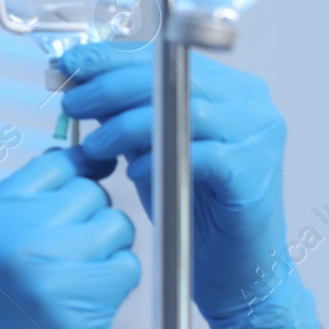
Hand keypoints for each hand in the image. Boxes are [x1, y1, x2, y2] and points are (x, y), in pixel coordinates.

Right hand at [0, 147, 140, 328]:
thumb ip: (11, 219)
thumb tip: (65, 181)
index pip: (54, 163)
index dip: (77, 176)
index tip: (83, 196)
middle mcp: (16, 234)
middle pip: (90, 193)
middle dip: (93, 219)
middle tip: (78, 255)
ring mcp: (49, 270)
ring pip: (116, 226)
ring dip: (110, 249)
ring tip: (84, 280)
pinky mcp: (78, 309)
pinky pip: (127, 269)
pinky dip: (119, 283)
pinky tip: (93, 304)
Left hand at [59, 42, 318, 328]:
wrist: (236, 272)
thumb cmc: (196, 211)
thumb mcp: (152, 151)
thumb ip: (127, 116)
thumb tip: (82, 86)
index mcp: (230, 89)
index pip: (166, 57)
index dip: (113, 57)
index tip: (70, 62)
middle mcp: (250, 104)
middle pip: (173, 76)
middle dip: (111, 85)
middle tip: (73, 101)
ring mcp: (258, 136)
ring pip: (184, 110)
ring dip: (128, 124)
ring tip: (95, 145)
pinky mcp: (253, 174)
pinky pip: (201, 155)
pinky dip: (160, 160)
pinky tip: (133, 172)